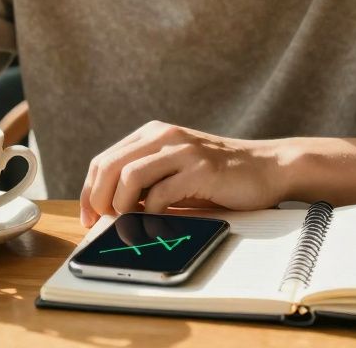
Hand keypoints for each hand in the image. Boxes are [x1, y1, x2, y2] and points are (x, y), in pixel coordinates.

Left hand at [78, 121, 289, 227]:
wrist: (267, 168)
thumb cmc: (218, 177)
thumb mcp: (175, 172)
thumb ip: (146, 183)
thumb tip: (109, 210)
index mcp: (152, 134)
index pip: (104, 160)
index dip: (89, 191)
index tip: (89, 217)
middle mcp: (164, 136)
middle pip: (110, 166)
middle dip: (98, 199)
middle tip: (103, 222)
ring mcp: (183, 150)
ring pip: (130, 175)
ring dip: (122, 204)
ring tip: (128, 221)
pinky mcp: (201, 168)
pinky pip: (161, 192)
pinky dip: (151, 212)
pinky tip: (157, 220)